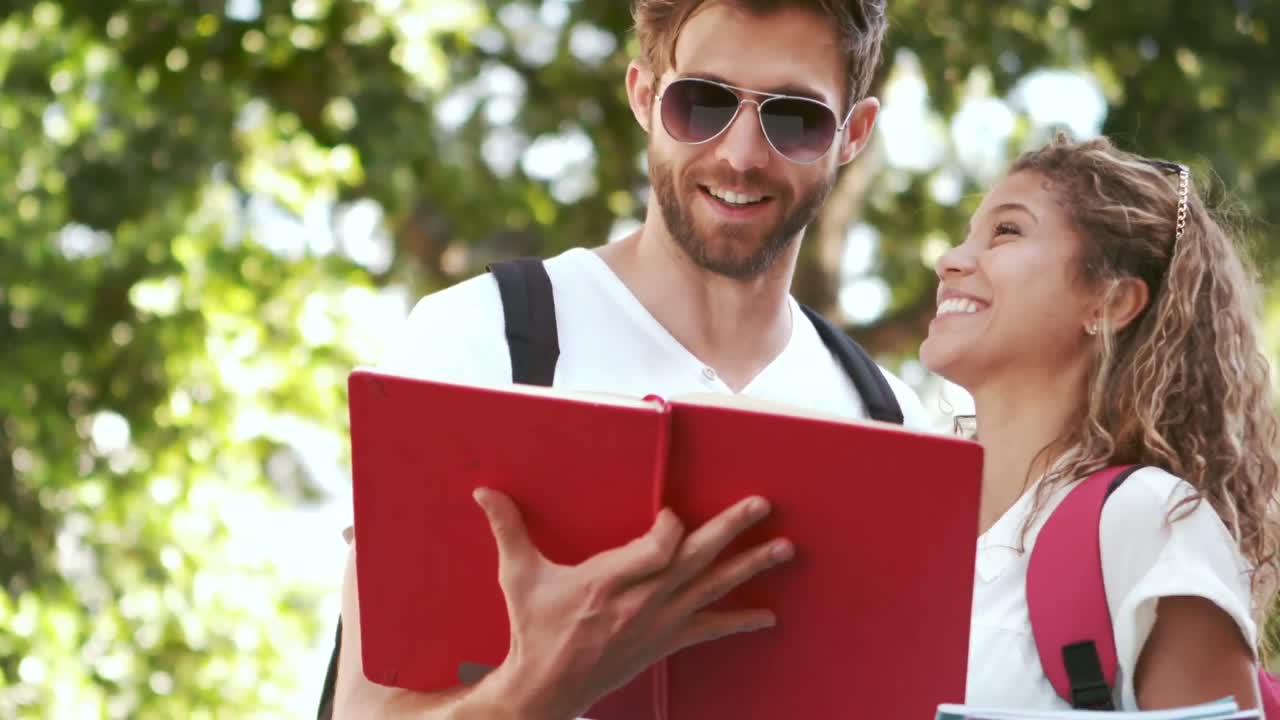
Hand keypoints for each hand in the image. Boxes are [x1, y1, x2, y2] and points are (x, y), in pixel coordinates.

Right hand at [471, 488, 792, 719]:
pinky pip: (710, 629)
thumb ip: (507, 528)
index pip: (657, 549)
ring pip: (712, 589)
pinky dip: (741, 621)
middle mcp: (642, 602)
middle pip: (696, 560)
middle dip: (732, 530)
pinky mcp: (665, 641)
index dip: (672, 529)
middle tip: (763, 505)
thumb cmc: (533, 628)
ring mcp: (658, 623)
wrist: (547, 687)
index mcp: (608, 581)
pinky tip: (769, 614)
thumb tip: (483, 489)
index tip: (676, 510)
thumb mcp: (519, 575)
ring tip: (785, 548)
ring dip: (750, 567)